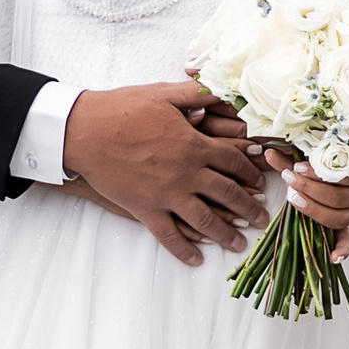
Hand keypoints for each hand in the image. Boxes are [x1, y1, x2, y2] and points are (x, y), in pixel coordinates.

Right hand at [65, 83, 271, 262]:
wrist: (86, 131)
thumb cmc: (123, 109)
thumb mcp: (164, 94)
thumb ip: (196, 94)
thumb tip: (221, 89)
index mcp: (195, 145)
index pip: (234, 162)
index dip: (250, 172)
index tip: (259, 182)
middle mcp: (187, 173)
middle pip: (228, 194)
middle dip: (249, 207)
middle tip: (262, 218)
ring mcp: (167, 195)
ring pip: (205, 219)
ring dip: (226, 233)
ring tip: (239, 244)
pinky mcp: (145, 209)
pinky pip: (169, 235)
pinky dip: (184, 250)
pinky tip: (197, 259)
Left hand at [264, 145, 348, 258]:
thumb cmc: (329, 170)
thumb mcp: (315, 163)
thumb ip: (293, 161)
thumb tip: (268, 153)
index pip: (339, 175)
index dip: (316, 174)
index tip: (295, 168)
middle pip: (335, 197)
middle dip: (309, 189)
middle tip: (289, 180)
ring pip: (336, 217)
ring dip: (313, 210)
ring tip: (294, 199)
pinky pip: (348, 241)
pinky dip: (342, 250)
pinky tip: (333, 257)